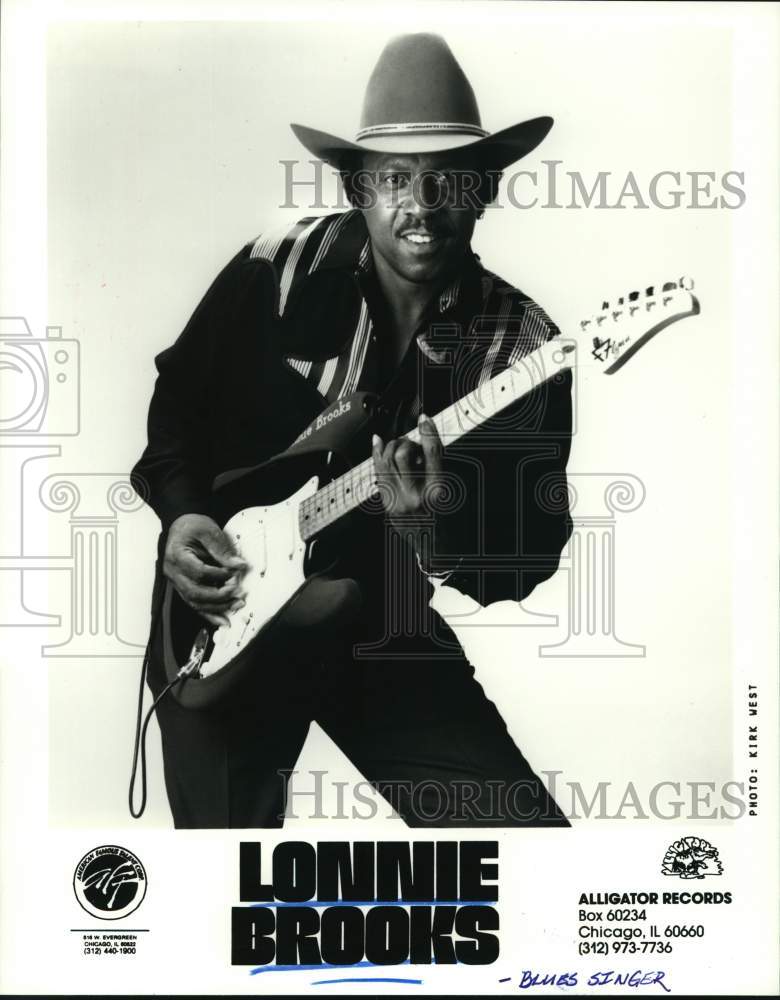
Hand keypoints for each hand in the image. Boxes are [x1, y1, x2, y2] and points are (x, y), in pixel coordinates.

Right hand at [163, 513, 247, 626]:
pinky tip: (223, 620)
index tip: (234, 571)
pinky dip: (209, 614)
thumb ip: (222, 548)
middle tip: (238, 592)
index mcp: (177, 556)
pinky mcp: (183, 587)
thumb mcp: (207, 530)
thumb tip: (239, 565)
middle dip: (219, 596)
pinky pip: (195, 604)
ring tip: (237, 605)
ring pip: (195, 602)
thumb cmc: (192, 526)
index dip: (219, 575)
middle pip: (195, 592)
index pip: (199, 572)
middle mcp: (173, 572)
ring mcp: (177, 582)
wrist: (180, 526)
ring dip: (217, 608)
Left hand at [371, 414, 449, 561]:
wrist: (435, 550)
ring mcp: (398, 502)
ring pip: (386, 461)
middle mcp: (415, 496)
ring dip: (392, 446)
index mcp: (438, 492)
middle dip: (406, 441)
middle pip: (403, 454)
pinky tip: (379, 444)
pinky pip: (378, 474)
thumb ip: (438, 468)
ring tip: (400, 445)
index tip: (425, 418)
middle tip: (413, 442)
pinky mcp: (387, 505)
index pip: (431, 453)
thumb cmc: (449, 522)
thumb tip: (424, 443)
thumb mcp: (452, 493)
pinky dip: (378, 455)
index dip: (427, 431)